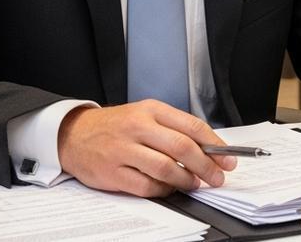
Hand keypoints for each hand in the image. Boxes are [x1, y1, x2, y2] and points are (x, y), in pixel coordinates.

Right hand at [57, 100, 236, 196]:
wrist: (73, 135)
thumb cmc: (115, 127)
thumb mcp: (144, 116)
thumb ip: (173, 129)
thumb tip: (208, 149)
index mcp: (150, 110)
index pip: (191, 125)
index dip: (214, 145)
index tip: (227, 158)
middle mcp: (137, 127)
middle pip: (182, 147)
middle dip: (206, 165)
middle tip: (217, 177)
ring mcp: (124, 150)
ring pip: (166, 168)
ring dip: (186, 180)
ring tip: (194, 184)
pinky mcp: (113, 172)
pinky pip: (147, 186)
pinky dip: (164, 190)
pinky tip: (169, 188)